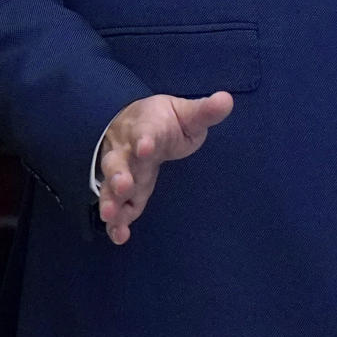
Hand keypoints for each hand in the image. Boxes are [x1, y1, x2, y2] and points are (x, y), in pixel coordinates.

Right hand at [98, 90, 232, 244]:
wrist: (135, 123)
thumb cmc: (165, 121)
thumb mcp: (185, 113)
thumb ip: (204, 111)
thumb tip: (227, 100)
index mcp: (147, 129)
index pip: (144, 132)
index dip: (145, 139)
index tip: (145, 146)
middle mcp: (128, 151)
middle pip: (118, 162)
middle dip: (119, 174)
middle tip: (122, 185)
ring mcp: (122, 173)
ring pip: (110, 186)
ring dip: (110, 200)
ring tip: (110, 214)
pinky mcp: (121, 192)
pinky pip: (115, 206)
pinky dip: (115, 222)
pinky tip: (119, 235)